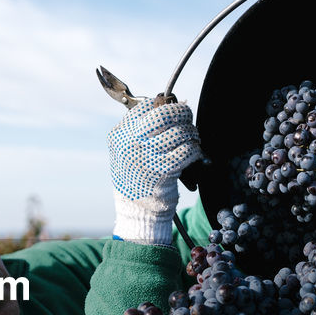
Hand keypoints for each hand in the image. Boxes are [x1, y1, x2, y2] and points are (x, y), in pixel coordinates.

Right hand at [108, 96, 201, 244]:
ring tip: (192, 138)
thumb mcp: (127, 150)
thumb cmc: (135, 177)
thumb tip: (169, 106)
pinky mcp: (164, 170)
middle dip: (182, 113)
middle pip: (164, 114)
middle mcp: (131, 143)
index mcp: (121, 135)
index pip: (146, 106)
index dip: (163, 104)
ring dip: (191, 133)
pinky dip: (195, 150)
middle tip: (186, 119)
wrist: (136, 210)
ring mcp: (147, 156)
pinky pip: (187, 151)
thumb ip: (141, 130)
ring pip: (179, 131)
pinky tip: (194, 153)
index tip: (171, 111)